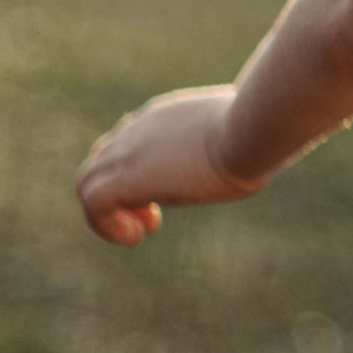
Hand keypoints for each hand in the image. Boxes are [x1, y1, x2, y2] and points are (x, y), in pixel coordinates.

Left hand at [75, 87, 259, 247]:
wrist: (251, 128)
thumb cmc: (262, 130)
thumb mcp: (245, 132)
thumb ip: (235, 138)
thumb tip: (265, 144)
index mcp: (163, 115)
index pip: (126, 140)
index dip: (135, 173)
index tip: (163, 197)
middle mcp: (137, 128)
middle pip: (99, 161)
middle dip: (118, 195)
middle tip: (151, 218)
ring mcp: (128, 151)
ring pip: (86, 183)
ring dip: (108, 214)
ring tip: (140, 231)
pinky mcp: (125, 178)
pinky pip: (92, 204)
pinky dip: (107, 226)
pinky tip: (137, 237)